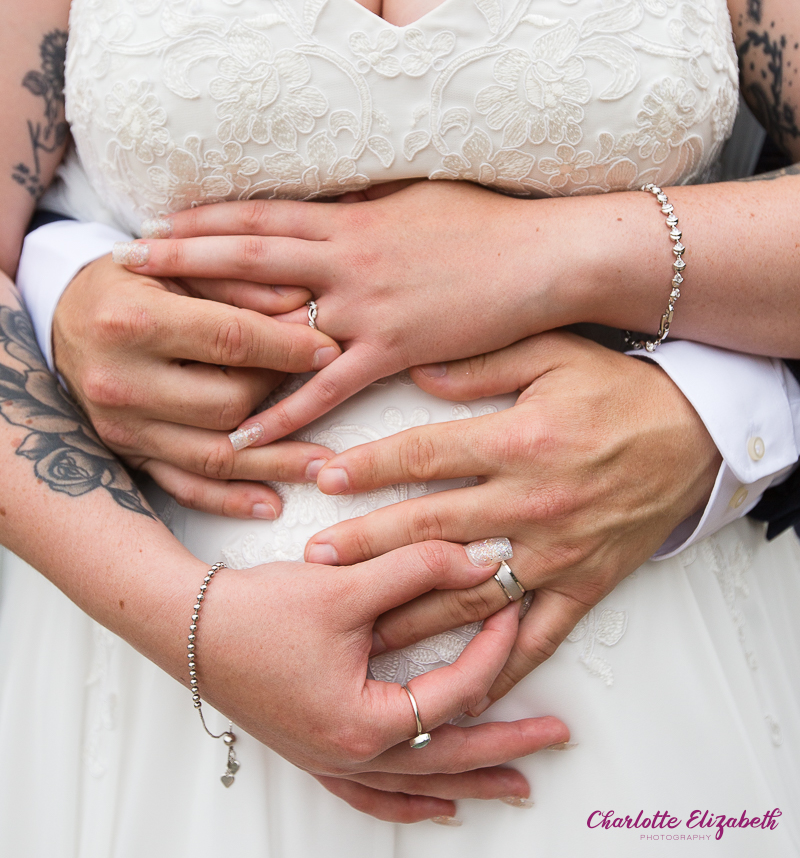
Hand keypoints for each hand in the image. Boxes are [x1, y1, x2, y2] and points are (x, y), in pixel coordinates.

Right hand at [52, 254, 341, 517]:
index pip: (230, 340)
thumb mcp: (180, 264)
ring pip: (212, 456)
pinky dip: (230, 500)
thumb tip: (305, 305)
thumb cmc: (131, 282)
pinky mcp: (125, 454)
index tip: (331, 349)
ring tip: (323, 465)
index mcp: (133, 321)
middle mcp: (121, 381)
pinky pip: (183, 487)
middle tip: (318, 382)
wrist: (62, 315)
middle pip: (226, 403)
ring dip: (274, 463)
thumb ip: (240, 282)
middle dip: (281, 393)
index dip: (289, 347)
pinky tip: (272, 504)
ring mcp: (121, 426)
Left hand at [114, 183, 574, 441]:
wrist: (542, 257)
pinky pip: (327, 389)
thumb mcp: (415, 199)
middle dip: (186, 257)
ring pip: (277, 324)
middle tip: (127, 263)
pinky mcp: (394, 351)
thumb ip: (363, 208)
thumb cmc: (484, 222)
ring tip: (163, 352)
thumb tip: (327, 206)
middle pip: (249, 257)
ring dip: (218, 335)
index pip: (262, 214)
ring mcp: (367, 307)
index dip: (206, 217)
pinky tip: (244, 433)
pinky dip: (284, 411)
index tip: (159, 219)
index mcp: (350, 218)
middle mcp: (347, 260)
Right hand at [199, 541, 568, 820]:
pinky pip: (374, 795)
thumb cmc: (257, 612)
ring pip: (418, 784)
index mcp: (363, 722)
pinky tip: (438, 808)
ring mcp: (330, 760)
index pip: (454, 691)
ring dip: (470, 781)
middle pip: (448, 756)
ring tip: (516, 786)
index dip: (493, 648)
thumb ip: (419, 567)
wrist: (186, 626)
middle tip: (555, 737)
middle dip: (507, 744)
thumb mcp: (348, 584)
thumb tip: (481, 560)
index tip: (511, 609)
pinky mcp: (315, 751)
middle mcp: (350, 754)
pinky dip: (412, 802)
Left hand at [303, 332, 720, 702]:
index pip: (424, 456)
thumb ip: (481, 364)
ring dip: (412, 611)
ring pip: (471, 592)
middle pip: (431, 530)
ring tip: (360, 626)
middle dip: (366, 547)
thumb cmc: (621, 390)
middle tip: (315, 562)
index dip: (368, 468)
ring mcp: (558, 551)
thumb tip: (417, 373)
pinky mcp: (586, 583)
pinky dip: (500, 665)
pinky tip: (460, 685)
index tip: (323, 479)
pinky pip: (539, 635)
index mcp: (519, 441)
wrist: (697, 434)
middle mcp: (532, 502)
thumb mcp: (553, 353)